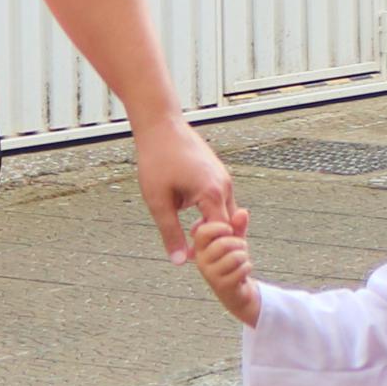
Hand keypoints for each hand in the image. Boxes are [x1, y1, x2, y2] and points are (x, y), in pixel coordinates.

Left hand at [133, 114, 234, 263]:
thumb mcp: (158, 201)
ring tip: (188, 230)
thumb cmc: (157, 159)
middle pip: (229, 226)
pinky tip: (190, 212)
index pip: (222, 235)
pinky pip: (222, 200)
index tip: (190, 254)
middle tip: (191, 248)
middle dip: (213, 240)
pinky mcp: (219, 173)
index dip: (209, 249)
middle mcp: (224, 186)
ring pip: (226, 213)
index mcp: (212, 194)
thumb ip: (170, 232)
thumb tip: (179, 260)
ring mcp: (224, 178)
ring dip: (211, 225)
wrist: (161, 125)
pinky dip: (211, 212)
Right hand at [190, 215, 260, 323]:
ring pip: (235, 257)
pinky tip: (243, 272)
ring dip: (245, 257)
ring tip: (242, 260)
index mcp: (200, 247)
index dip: (219, 228)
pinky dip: (247, 267)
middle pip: (223, 243)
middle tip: (241, 248)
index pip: (202, 232)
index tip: (230, 230)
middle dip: (239, 243)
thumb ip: (238, 226)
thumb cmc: (232, 261)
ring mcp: (210, 274)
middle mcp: (201, 260)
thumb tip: (243, 212)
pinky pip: (241, 270)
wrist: (237, 291)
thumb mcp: (235, 239)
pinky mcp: (222, 286)